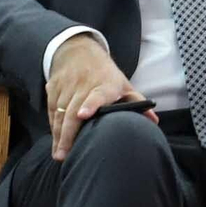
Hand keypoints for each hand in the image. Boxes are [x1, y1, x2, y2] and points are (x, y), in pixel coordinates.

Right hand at [46, 33, 152, 159]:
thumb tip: (154, 120)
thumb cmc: (106, 74)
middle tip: (64, 156)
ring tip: (59, 154)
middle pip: (72, 110)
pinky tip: (56, 140)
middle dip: (67, 134)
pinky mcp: (53, 88)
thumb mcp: (123, 84)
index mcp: (104, 85)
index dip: (90, 105)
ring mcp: (66, 86)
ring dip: (58, 135)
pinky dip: (53, 126)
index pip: (97, 95)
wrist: (78, 50)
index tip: (83, 115)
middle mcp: (83, 85)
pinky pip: (52, 110)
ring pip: (60, 113)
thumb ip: (136, 102)